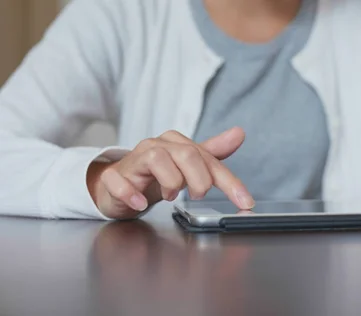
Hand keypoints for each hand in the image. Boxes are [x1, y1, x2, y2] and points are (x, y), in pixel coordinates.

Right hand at [87, 127, 254, 218]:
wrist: (121, 184)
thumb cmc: (157, 174)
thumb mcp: (188, 165)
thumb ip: (213, 153)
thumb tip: (239, 133)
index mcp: (178, 144)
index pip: (209, 159)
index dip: (230, 182)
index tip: (245, 202)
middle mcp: (157, 146)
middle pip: (187, 155)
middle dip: (199, 180)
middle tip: (198, 195)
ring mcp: (134, 159)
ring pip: (157, 160)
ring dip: (170, 183)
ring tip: (169, 196)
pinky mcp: (115, 176)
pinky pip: (120, 180)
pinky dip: (132, 193)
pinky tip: (141, 202)